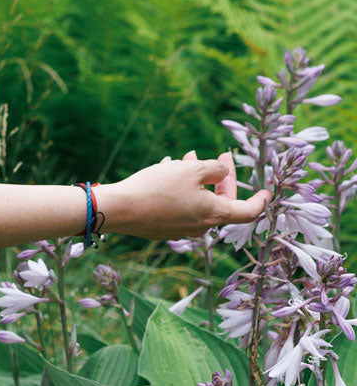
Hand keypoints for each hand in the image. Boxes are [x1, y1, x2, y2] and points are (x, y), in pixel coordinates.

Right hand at [97, 149, 269, 240]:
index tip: (266, 191)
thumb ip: (216, 169)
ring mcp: (181, 229)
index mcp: (215, 213)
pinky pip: (180, 206)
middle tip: (222, 156)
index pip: (248, 211)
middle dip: (222, 177)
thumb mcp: (193, 170)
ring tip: (187, 158)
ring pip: (199, 201)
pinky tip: (168, 170)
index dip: (260, 200)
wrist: (120, 209)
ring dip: (198, 180)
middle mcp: (201, 226)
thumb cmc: (159, 188)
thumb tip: (223, 172)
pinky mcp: (163, 228)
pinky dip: (181, 189)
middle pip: (222, 202)